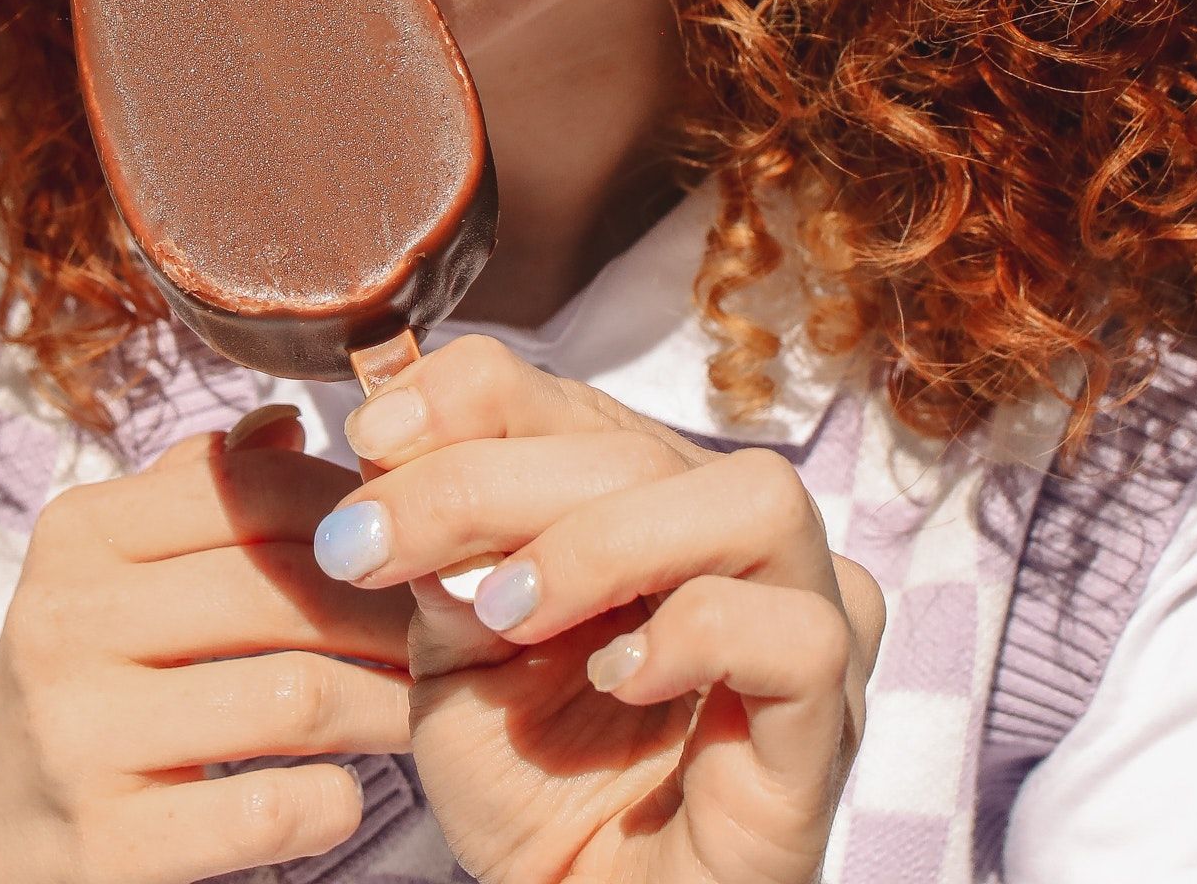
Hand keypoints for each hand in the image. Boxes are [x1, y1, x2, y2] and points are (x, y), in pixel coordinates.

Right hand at [0, 407, 413, 883]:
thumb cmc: (82, 680)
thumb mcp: (110, 572)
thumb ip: (196, 496)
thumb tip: (287, 422)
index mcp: (80, 535)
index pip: (256, 490)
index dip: (363, 510)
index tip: (422, 542)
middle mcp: (68, 622)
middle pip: (286, 591)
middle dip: (393, 613)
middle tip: (454, 632)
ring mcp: (81, 736)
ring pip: (296, 696)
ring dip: (386, 705)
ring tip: (423, 708)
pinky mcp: (107, 842)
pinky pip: (270, 811)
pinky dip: (331, 802)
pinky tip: (341, 793)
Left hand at [311, 339, 882, 883]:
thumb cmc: (536, 799)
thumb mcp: (455, 666)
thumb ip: (443, 565)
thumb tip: (404, 463)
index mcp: (645, 510)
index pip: (571, 401)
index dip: (466, 397)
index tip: (367, 442)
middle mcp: (736, 550)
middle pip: (643, 444)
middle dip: (489, 479)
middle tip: (380, 543)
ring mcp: (801, 627)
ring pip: (754, 500)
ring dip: (607, 539)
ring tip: (508, 609)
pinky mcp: (828, 723)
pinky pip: (798, 635)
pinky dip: (694, 636)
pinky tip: (616, 677)